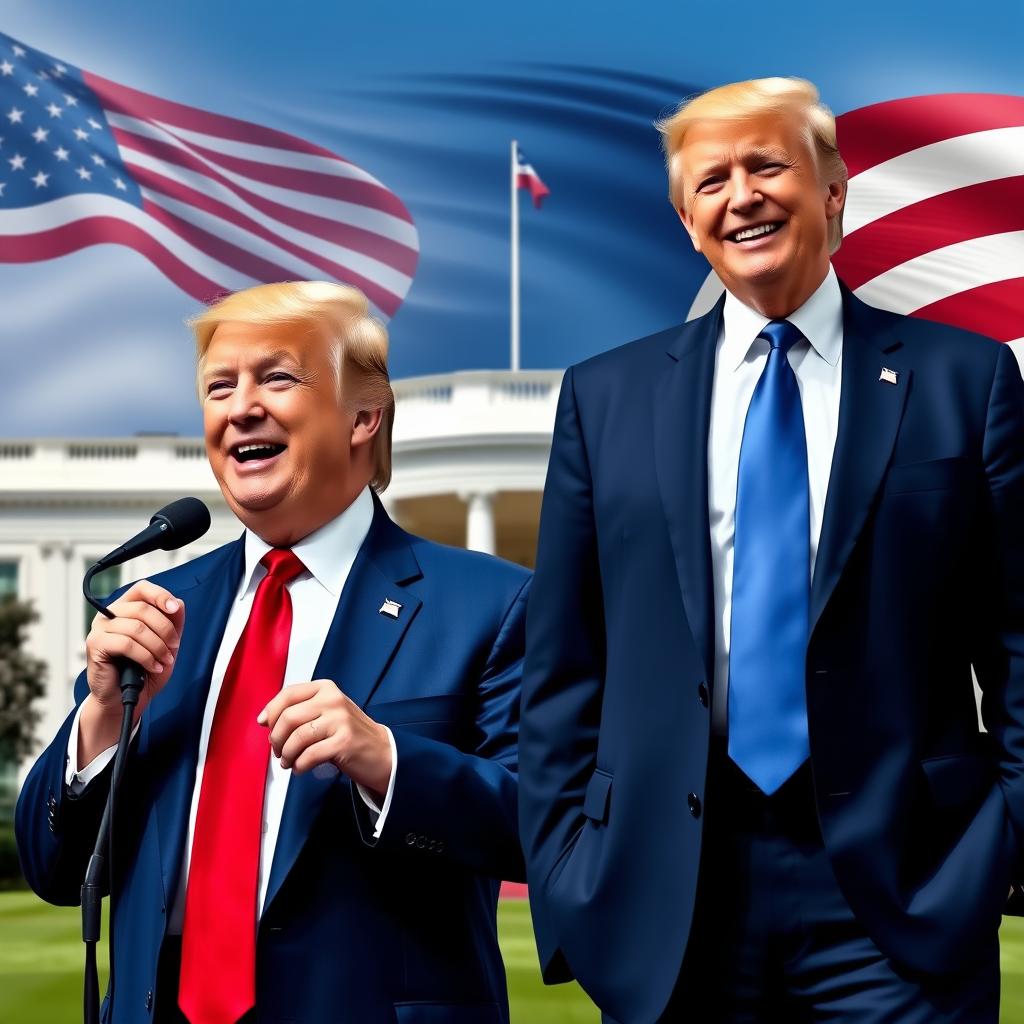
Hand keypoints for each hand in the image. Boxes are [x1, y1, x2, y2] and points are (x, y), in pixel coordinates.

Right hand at [79, 581, 184, 763]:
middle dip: (165, 630)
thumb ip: (173, 623)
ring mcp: (100, 629)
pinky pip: (126, 644)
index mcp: (126, 608)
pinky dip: (145, 656)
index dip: (160, 595)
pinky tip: (152, 666)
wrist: (126, 698)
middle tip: (174, 648)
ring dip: (157, 646)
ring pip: (136, 628)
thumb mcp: (166, 644)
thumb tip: (178, 603)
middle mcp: (110, 614)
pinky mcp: (95, 645)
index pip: (142, 589)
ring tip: (164, 661)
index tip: (175, 609)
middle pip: (143, 609)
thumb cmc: (143, 670)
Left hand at [259, 681, 391, 798]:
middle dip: (277, 739)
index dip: (271, 710)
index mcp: (326, 688)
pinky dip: (299, 765)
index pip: (288, 694)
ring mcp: (340, 720)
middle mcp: (333, 700)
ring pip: (296, 738)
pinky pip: (309, 755)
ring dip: (287, 755)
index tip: (264, 725)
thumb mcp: (327, 711)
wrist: (382, 751)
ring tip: (289, 761)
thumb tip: (265, 719)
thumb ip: (300, 710)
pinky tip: (301, 767)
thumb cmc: (349, 733)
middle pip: (288, 717)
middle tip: (279, 750)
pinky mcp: (344, 742)